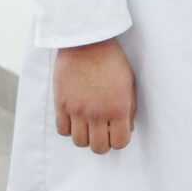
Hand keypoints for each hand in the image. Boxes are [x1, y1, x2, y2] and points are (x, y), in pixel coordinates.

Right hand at [53, 37, 133, 153]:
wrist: (87, 42)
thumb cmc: (111, 60)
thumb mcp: (128, 83)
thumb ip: (129, 108)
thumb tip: (128, 129)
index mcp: (118, 108)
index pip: (120, 142)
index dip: (119, 140)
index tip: (117, 132)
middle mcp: (97, 113)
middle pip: (98, 148)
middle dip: (103, 143)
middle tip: (102, 132)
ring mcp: (77, 110)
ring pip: (79, 142)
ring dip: (85, 137)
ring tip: (88, 125)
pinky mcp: (61, 104)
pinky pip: (62, 130)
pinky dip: (69, 129)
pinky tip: (75, 119)